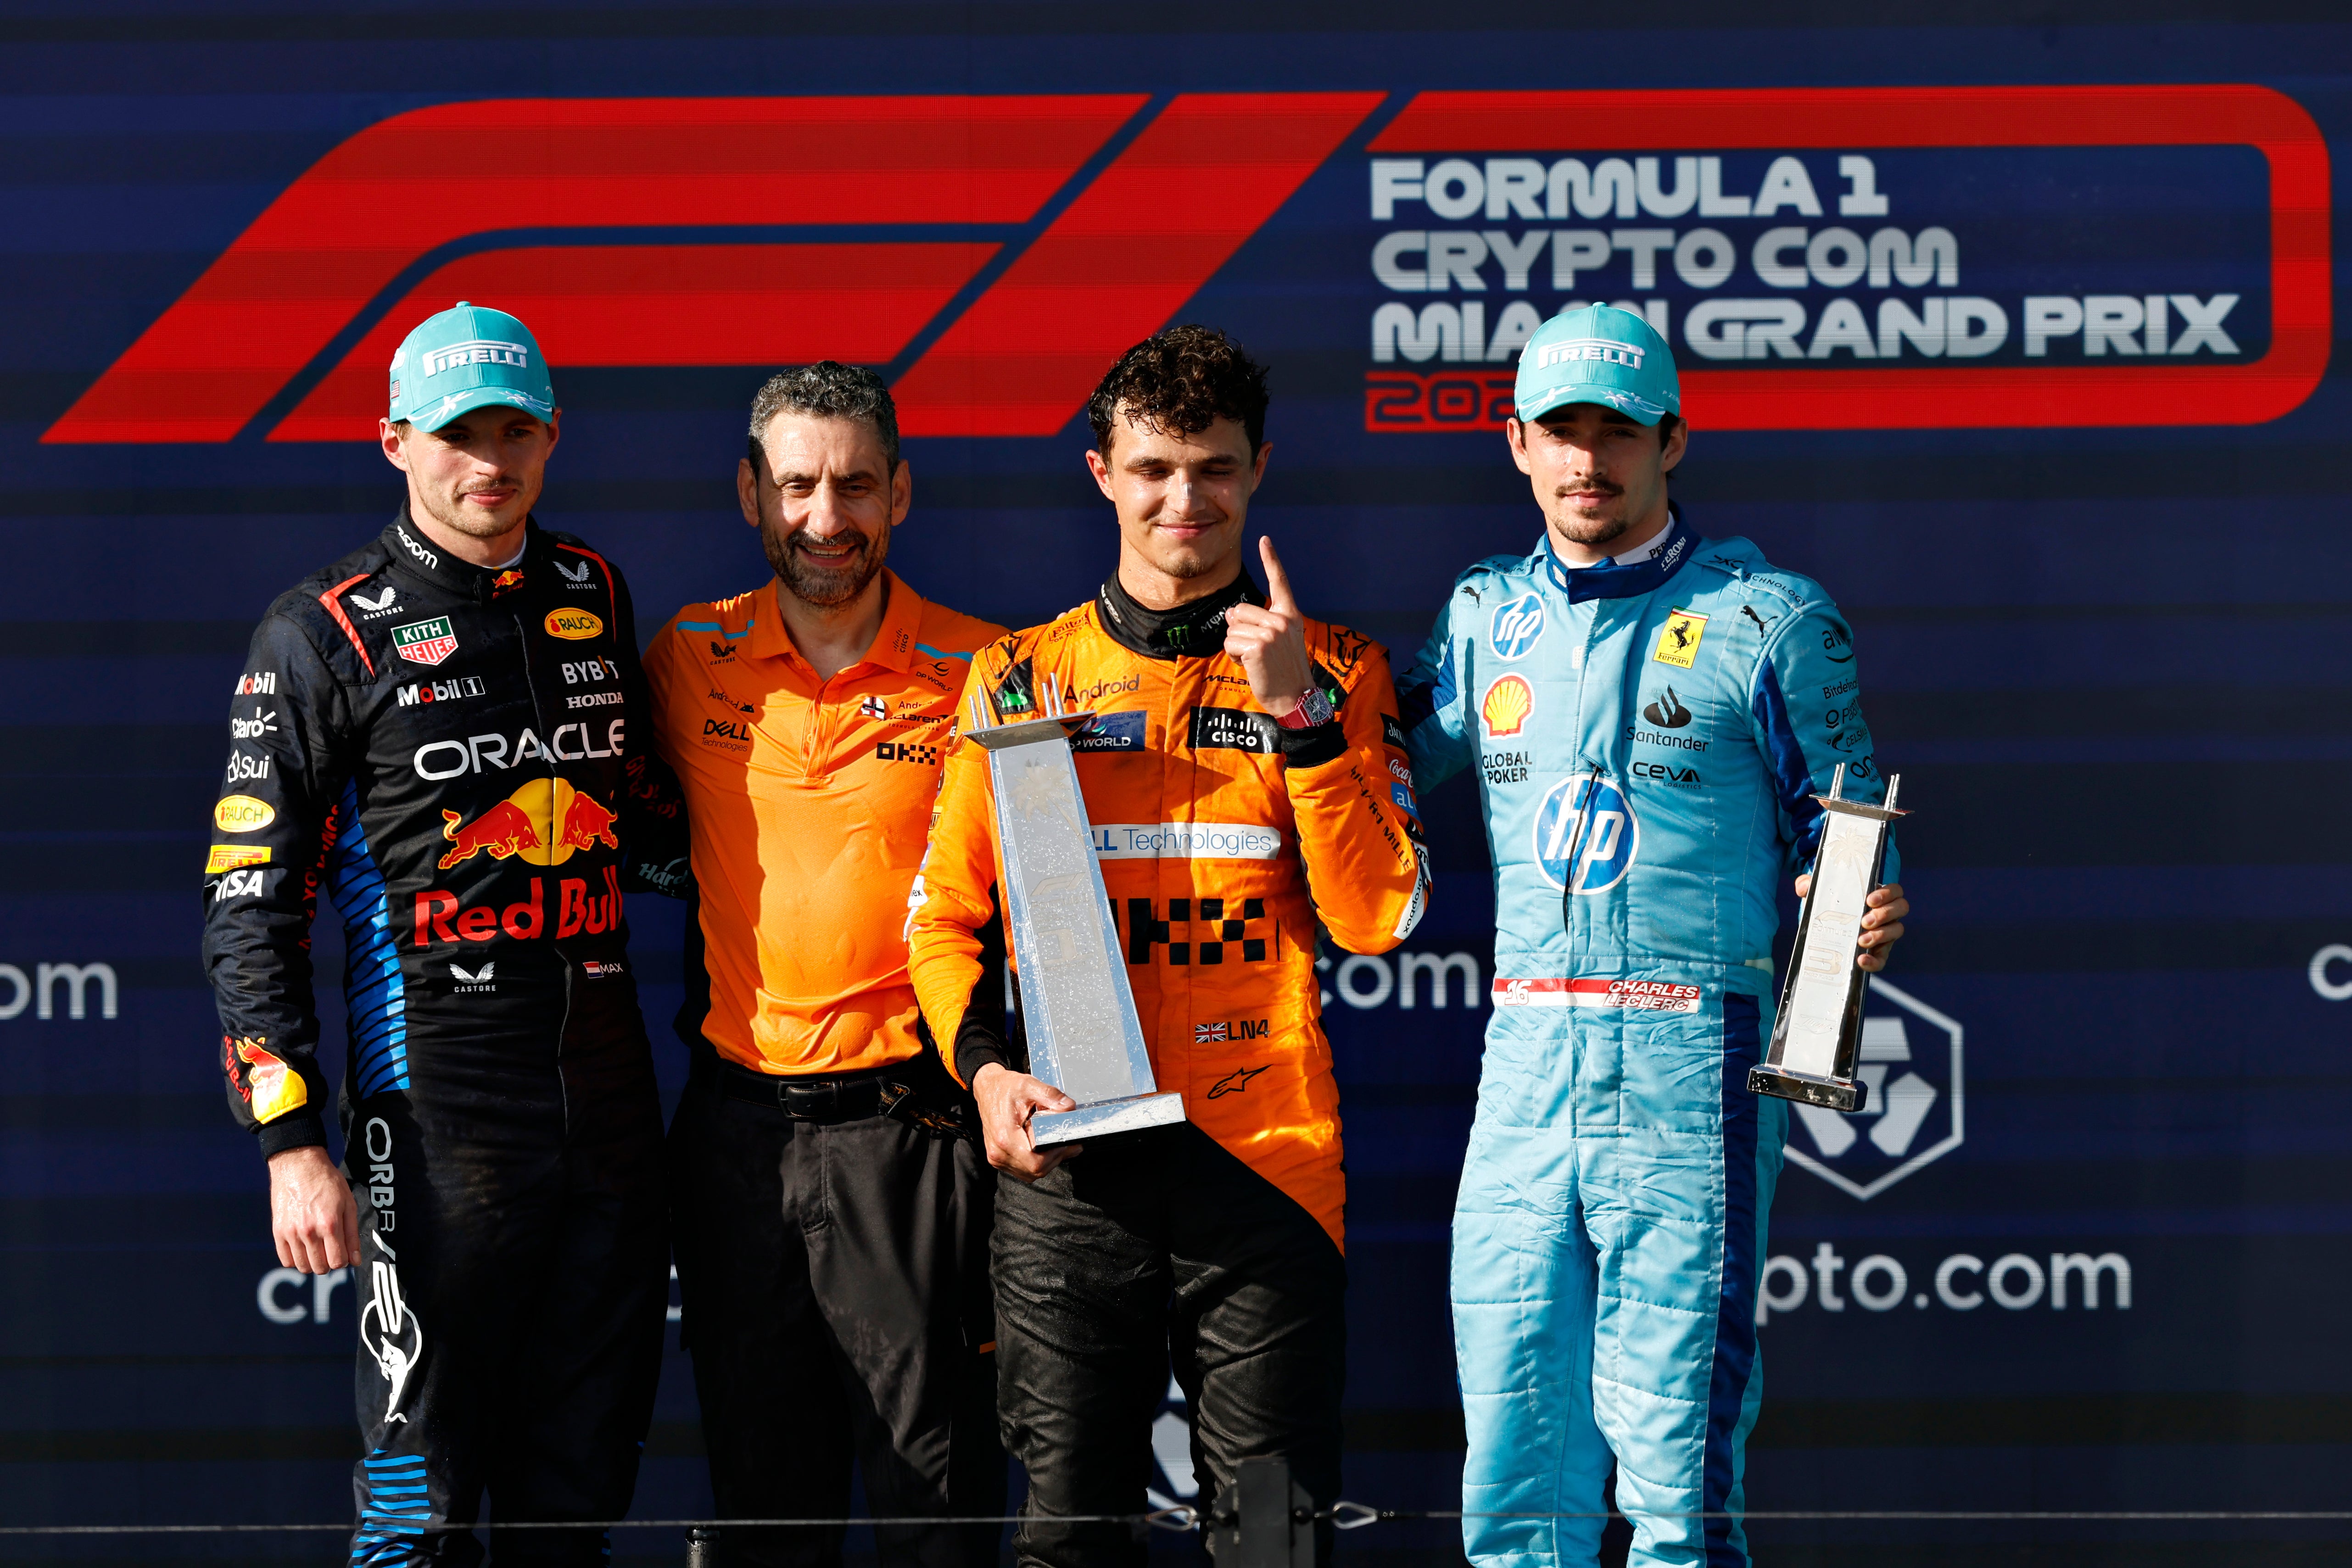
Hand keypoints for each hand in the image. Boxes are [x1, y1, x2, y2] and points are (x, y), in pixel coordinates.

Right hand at [268, 1144, 358, 1272]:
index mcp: (330, 1224)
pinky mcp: (278, 1231)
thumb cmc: (328, 1182)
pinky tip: (303, 1248)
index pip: (337, 1261)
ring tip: (317, 1249)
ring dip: (313, 1263)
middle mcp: (309, 1231)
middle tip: (330, 1250)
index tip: (343, 1253)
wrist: (299, 1166)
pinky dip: (296, 1260)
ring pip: (303, 1266)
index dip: (343, 1261)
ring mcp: (291, 1232)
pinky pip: (286, 1260)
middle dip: (329, 1263)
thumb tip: (355, 1261)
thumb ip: (352, 1234)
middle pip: (320, 1267)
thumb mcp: (348, 1203)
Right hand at [972, 1062, 1082, 1179]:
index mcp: (1005, 1137)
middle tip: (1067, 1142)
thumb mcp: (1029, 1085)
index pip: (1036, 1162)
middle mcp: (998, 1152)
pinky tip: (1043, 1148)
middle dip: (1055, 1158)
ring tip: (1056, 1143)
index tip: (1065, 1141)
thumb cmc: (1005, 1088)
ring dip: (1047, 1162)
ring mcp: (997, 1158)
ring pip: (1030, 1174)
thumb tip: (1069, 1107)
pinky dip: (1037, 1163)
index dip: (1055, 1155)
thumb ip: (1050, 1095)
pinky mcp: (998, 1159)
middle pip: (1035, 1171)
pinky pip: (1023, 1170)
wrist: (987, 1089)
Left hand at [1223, 537, 1316, 717]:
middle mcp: (1282, 620)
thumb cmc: (1283, 671)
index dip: (1271, 560)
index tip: (1264, 539)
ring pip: (1232, 628)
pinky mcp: (1258, 646)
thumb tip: (1230, 612)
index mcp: (1290, 615)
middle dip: (1239, 631)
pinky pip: (1230, 642)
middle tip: (1257, 651)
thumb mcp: (1276, 641)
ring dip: (1236, 646)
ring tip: (1255, 660)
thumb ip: (1256, 623)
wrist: (1295, 697)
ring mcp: (1271, 632)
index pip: (1280, 583)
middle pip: (1240, 611)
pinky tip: (1250, 665)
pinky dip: (1233, 656)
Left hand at [1793, 875, 1909, 971]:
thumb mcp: (1820, 894)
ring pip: (1897, 930)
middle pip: (1901, 908)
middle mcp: (1887, 913)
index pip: (1895, 890)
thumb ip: (1809, 884)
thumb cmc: (1830, 905)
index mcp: (1878, 896)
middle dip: (1885, 914)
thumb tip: (1803, 887)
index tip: (1869, 900)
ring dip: (1881, 935)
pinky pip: (1883, 958)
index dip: (1888, 893)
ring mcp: (1885, 932)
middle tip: (1864, 921)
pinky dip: (1875, 961)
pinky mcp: (1878, 952)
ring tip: (1860, 940)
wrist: (1827, 927)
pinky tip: (1861, 960)